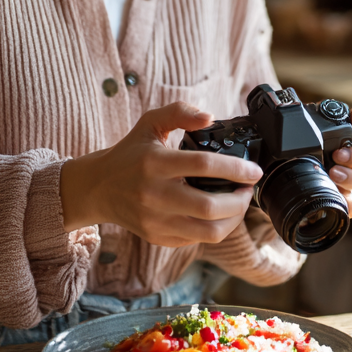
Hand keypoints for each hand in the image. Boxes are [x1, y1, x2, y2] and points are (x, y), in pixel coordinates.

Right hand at [60, 103, 262, 246]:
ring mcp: (155, 220)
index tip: (254, 170)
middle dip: (240, 200)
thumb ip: (179, 112)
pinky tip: (218, 214)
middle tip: (248, 188)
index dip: (235, 169)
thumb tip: (210, 117)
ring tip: (238, 203)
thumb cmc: (129, 153)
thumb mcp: (150, 123)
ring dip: (233, 219)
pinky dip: (215, 228)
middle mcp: (154, 195)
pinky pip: (196, 239)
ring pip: (208, 231)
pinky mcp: (157, 237)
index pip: (203, 166)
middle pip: (210, 207)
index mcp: (154, 163)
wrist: (98, 188)